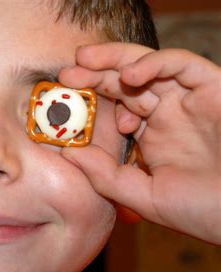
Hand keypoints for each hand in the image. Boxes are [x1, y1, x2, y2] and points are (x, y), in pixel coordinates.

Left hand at [59, 43, 220, 243]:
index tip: (65, 104)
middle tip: (65, 72)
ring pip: (149, 66)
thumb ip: (106, 175)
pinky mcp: (215, 88)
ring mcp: (189, 99)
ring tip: (85, 62)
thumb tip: (66, 153)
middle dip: (95, 73)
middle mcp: (168, 114)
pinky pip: (182, 64)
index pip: (115, 107)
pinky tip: (129, 76)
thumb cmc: (203, 211)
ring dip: (115, 60)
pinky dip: (155, 63)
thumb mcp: (144, 196)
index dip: (92, 102)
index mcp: (151, 135)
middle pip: (126, 82)